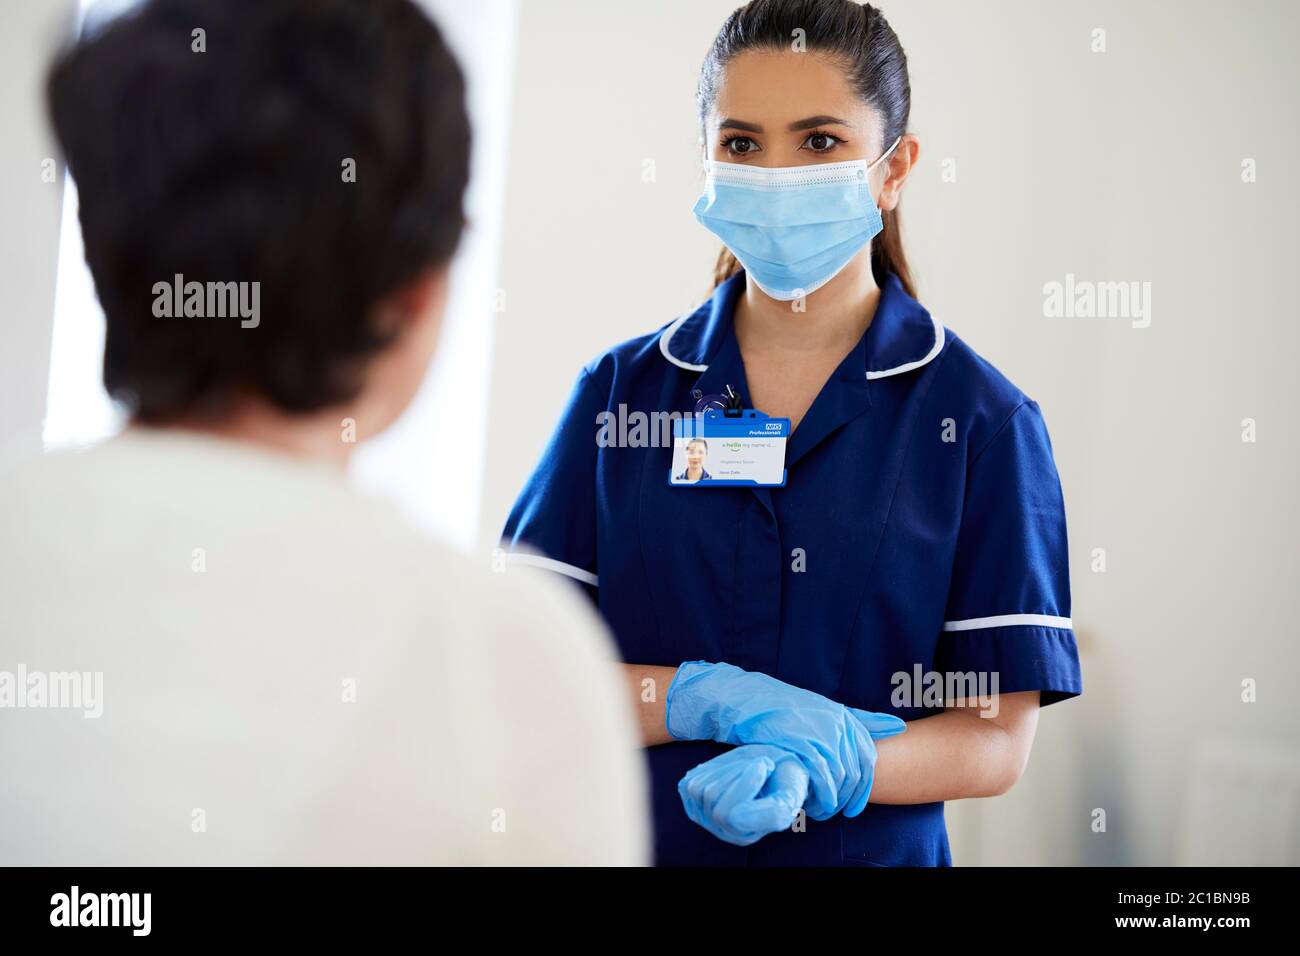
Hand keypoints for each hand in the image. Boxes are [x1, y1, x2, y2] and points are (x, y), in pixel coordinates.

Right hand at [666, 661, 905, 819]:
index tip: (853, 807)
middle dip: (848, 798)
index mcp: (845, 716)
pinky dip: (819, 794)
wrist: (747, 701)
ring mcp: (820, 731)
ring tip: (819, 810)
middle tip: (834, 812)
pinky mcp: (802, 741)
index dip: (863, 788)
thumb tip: (899, 726)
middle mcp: (838, 723)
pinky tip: (809, 803)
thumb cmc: (786, 709)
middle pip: (856, 771)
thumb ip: (861, 720)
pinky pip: (822, 775)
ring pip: (840, 776)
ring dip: (832, 800)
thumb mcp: (826, 710)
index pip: (868, 758)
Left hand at [678, 744, 808, 846]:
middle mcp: (723, 830)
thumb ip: (773, 812)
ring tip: (745, 769)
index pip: (728, 814)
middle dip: (736, 771)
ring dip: (726, 768)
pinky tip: (727, 774)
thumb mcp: (790, 795)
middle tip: (759, 765)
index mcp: (748, 834)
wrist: (772, 767)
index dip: (746, 783)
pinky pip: (689, 783)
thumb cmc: (783, 782)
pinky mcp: (692, 801)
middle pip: (711, 797)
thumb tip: (733, 817)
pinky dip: (709, 770)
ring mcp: (705, 816)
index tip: (766, 764)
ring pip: (699, 789)